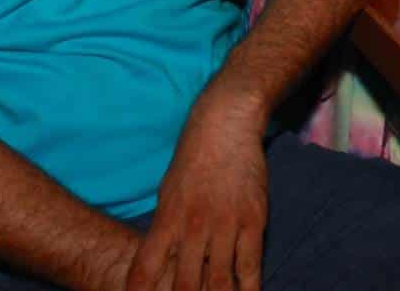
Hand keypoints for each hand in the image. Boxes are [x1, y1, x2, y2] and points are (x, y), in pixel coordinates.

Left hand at [126, 91, 267, 290]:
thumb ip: (166, 229)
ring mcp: (225, 225)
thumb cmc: (192, 158)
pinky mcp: (253, 221)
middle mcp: (193, 226)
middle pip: (184, 285)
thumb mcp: (168, 192)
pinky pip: (250, 265)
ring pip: (219, 282)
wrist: (224, 125)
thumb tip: (164, 262)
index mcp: (166, 219)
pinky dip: (247, 289)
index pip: (145, 269)